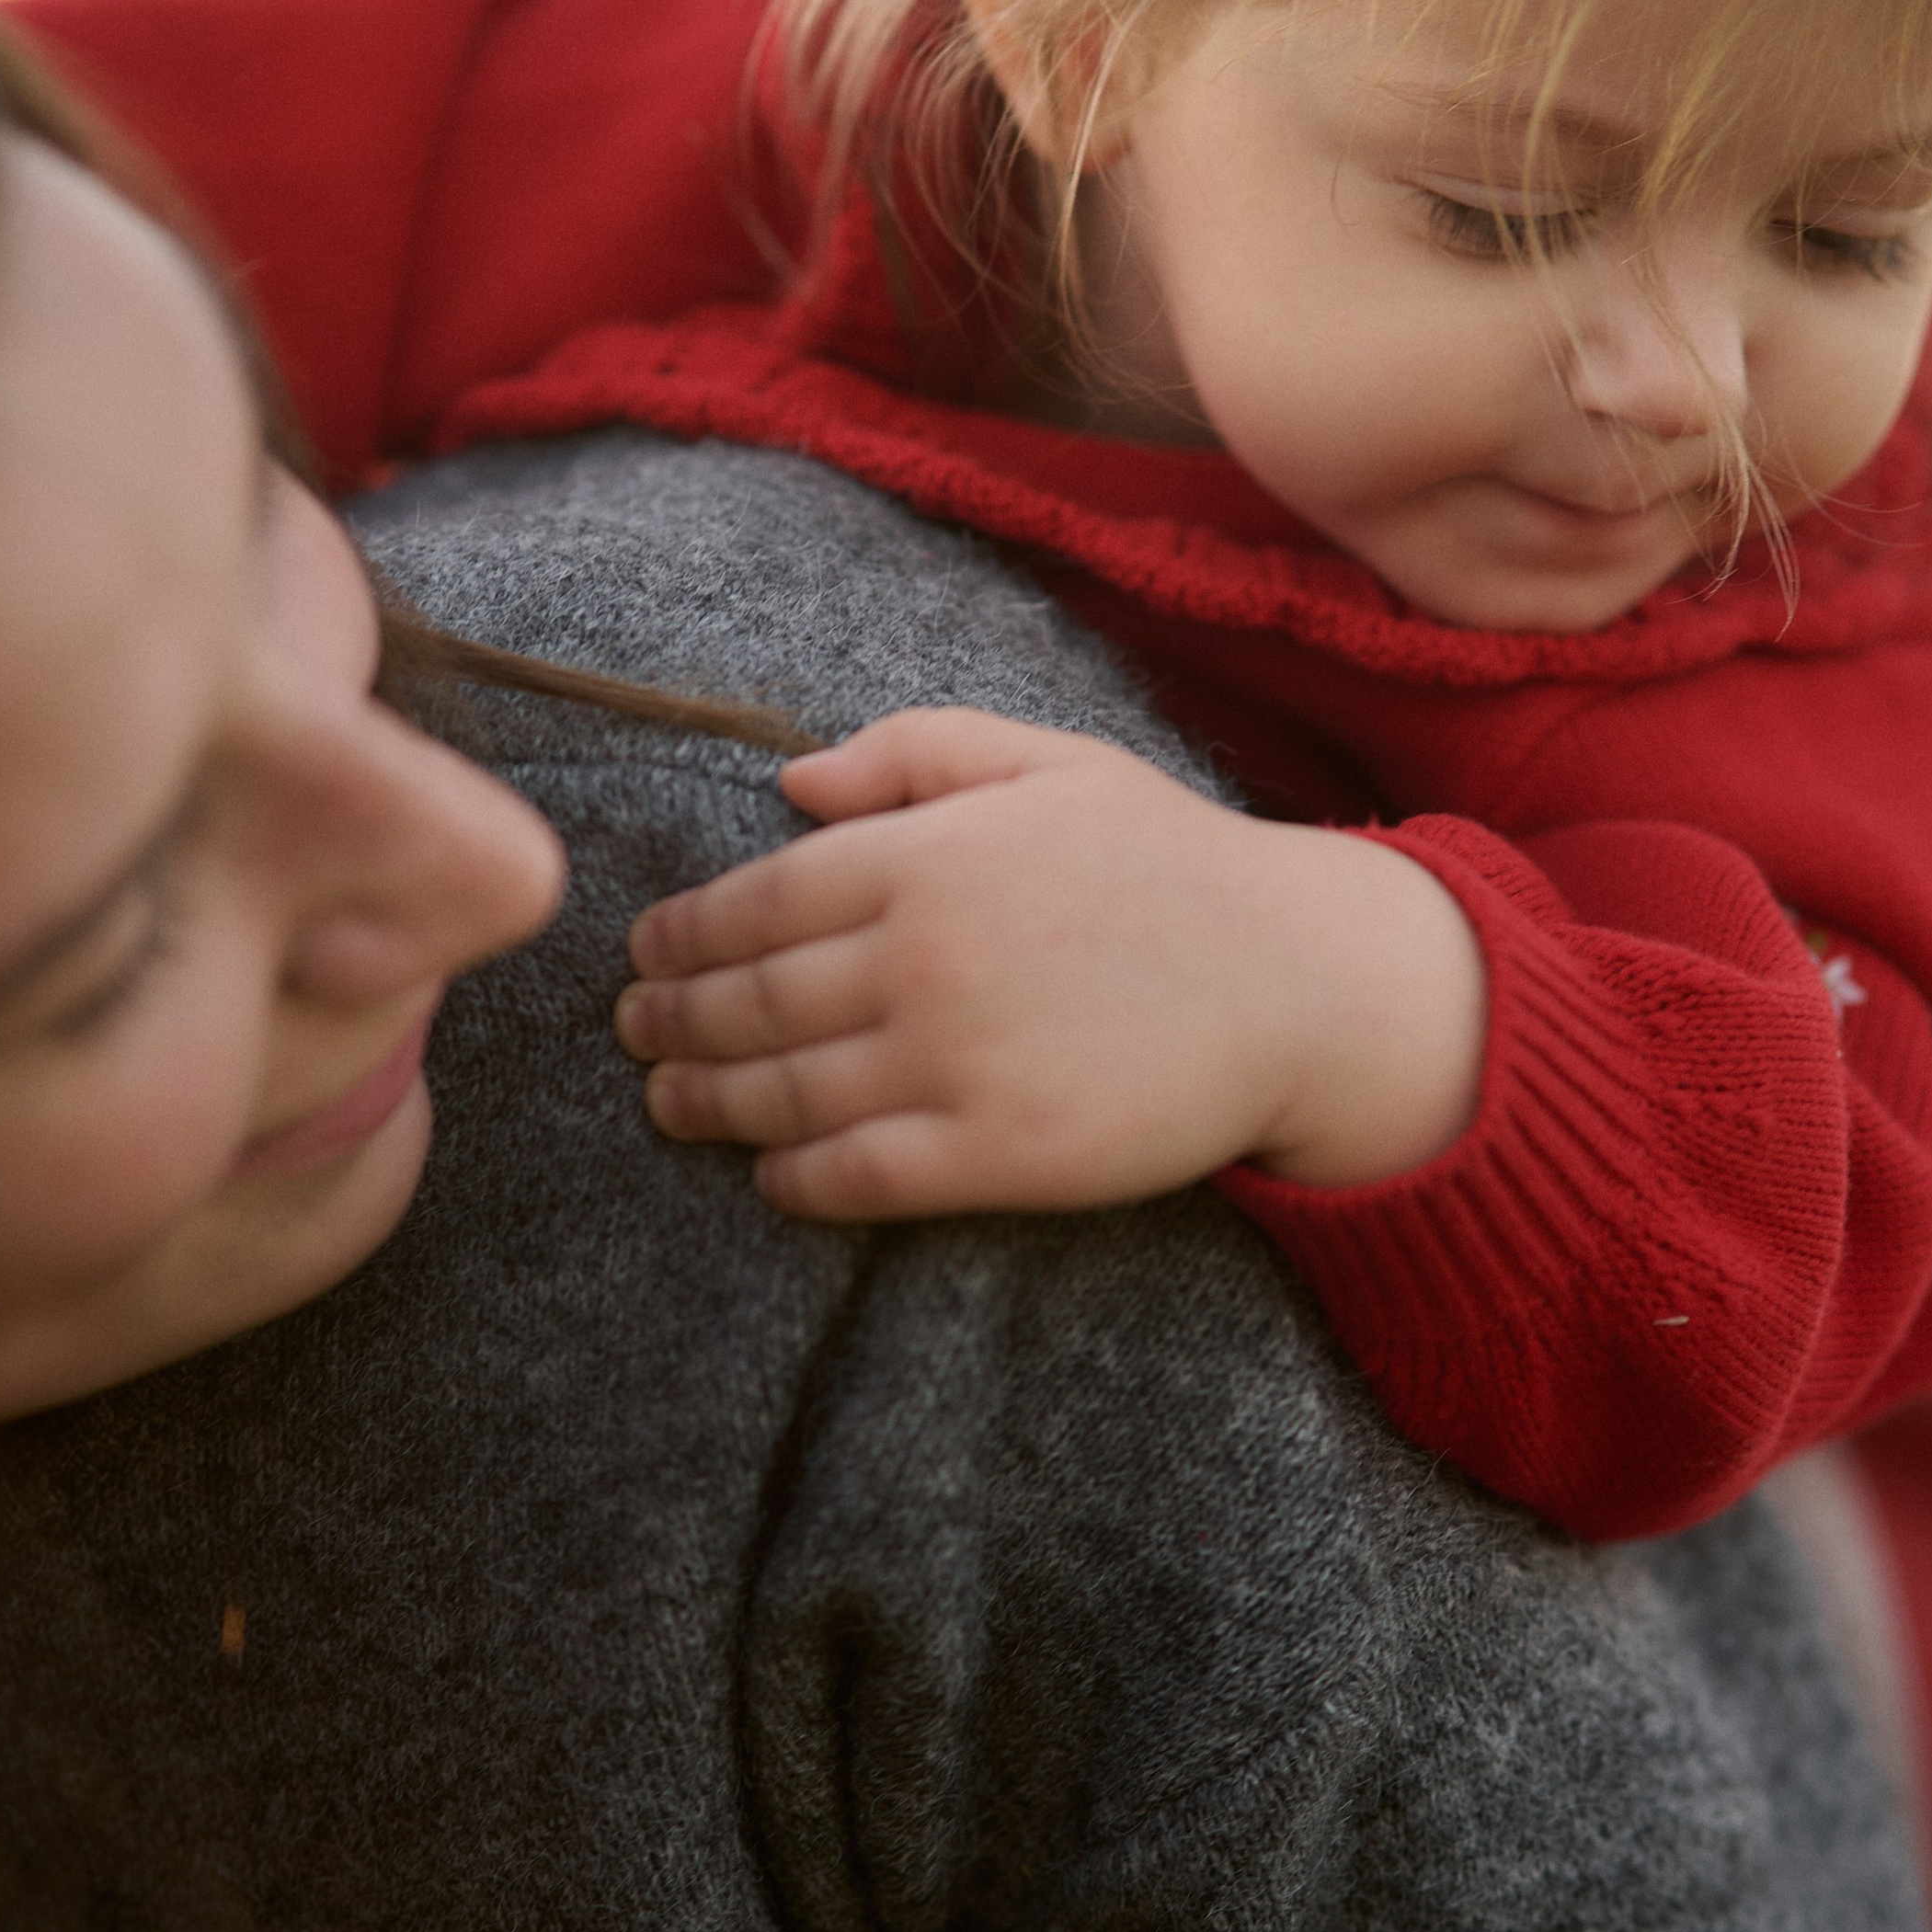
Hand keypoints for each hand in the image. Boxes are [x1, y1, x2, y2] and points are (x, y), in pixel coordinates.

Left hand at [614, 709, 1485, 1220]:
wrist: (1298, 981)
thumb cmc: (1171, 862)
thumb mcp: (1048, 763)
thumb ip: (912, 753)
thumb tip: (789, 783)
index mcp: (924, 855)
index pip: (755, 901)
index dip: (683, 932)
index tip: (646, 949)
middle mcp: (922, 959)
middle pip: (749, 1002)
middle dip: (671, 1019)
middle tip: (633, 1030)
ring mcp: (955, 1063)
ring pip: (783, 1094)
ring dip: (707, 1102)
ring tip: (670, 1101)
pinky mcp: (998, 1155)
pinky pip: (857, 1176)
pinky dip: (794, 1178)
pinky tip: (771, 1174)